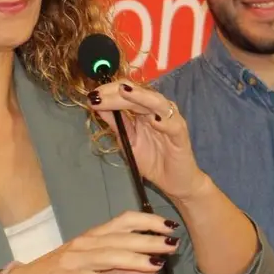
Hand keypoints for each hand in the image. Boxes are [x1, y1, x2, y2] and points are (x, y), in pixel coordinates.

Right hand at [2, 211, 178, 273]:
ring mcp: (73, 259)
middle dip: (148, 241)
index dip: (148, 221)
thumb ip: (124, 273)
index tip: (170, 226)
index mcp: (94, 238)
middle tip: (172, 244)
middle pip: (120, 239)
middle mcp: (85, 244)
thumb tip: (153, 269)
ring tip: (155, 264)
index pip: (124, 222)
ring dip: (132, 259)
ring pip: (107, 256)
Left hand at [87, 81, 209, 200]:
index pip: (128, 91)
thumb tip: (97, 105)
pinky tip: (154, 120)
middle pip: (139, 93)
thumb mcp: (128, 141)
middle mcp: (158, 110)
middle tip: (98, 95)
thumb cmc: (152, 160)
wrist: (174, 182)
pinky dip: (164, 122)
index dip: (109, 91)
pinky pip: (173, 125)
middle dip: (117, 93)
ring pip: (157, 103)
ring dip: (140, 97)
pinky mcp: (181, 135)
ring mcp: (171, 120)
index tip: (92, 95)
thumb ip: (116, 123)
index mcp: (145, 109)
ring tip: (124, 92)